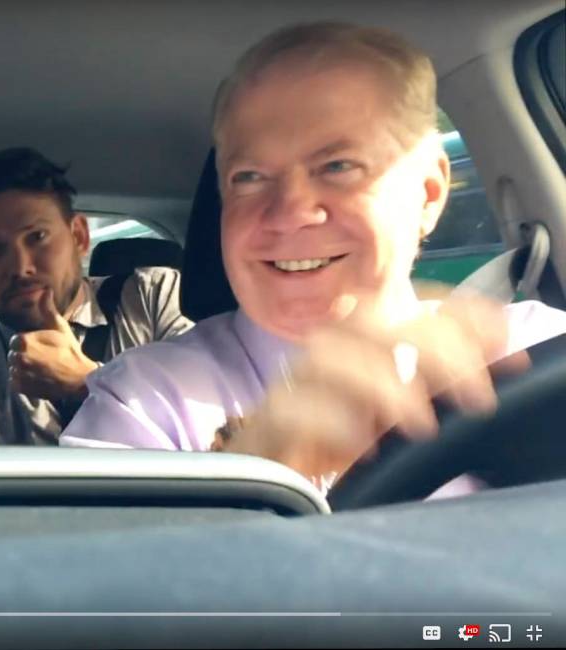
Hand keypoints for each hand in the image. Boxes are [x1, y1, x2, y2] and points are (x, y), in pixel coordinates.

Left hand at [8, 289, 98, 400]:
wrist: (78, 379)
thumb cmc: (69, 352)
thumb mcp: (59, 327)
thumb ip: (48, 309)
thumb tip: (45, 290)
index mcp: (23, 342)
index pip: (16, 340)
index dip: (28, 343)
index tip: (40, 347)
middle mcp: (18, 359)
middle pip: (14, 354)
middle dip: (24, 355)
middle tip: (42, 358)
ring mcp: (19, 375)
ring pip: (14, 368)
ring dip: (22, 368)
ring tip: (39, 369)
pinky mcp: (21, 389)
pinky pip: (14, 382)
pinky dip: (22, 381)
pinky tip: (36, 378)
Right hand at [217, 294, 528, 480]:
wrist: (272, 469)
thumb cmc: (339, 435)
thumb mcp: (400, 408)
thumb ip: (442, 379)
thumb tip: (504, 351)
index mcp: (358, 342)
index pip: (404, 304)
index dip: (452, 312)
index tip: (502, 334)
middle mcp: (325, 351)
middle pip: (368, 319)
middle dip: (428, 346)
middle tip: (472, 393)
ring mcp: (294, 382)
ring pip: (326, 356)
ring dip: (380, 383)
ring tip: (419, 423)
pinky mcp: (270, 419)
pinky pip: (292, 407)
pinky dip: (331, 421)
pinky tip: (363, 445)